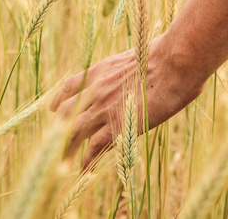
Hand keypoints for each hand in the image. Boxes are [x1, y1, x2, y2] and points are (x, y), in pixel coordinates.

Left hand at [50, 36, 204, 168]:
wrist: (174, 64)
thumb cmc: (168, 56)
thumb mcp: (139, 56)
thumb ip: (133, 68)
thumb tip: (143, 68)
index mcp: (102, 70)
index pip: (71, 86)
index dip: (59, 99)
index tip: (53, 109)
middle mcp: (96, 89)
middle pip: (65, 112)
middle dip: (58, 129)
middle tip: (55, 142)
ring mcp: (104, 107)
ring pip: (72, 131)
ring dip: (66, 149)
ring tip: (61, 165)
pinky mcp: (117, 125)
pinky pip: (94, 147)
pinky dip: (87, 160)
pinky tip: (84, 171)